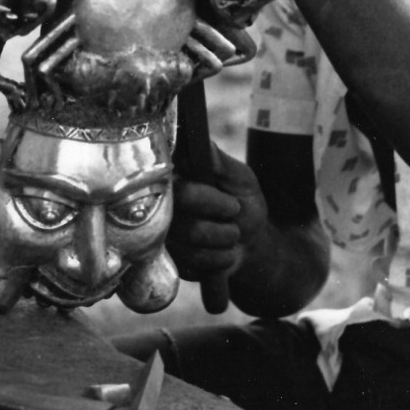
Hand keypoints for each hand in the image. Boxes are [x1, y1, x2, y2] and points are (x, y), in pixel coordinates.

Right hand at [165, 143, 270, 287]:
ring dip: (222, 242)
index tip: (231, 204)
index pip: (175, 188)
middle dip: (220, 224)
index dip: (202, 198)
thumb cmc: (242, 200)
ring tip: (232, 234)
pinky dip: (217, 262)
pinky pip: (192, 267)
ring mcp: (161, 235)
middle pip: (181, 221)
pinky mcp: (169, 261)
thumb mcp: (240, 177)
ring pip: (190, 246)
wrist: (250, 241)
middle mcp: (159, 206)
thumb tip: (203, 142)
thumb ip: (221, 162)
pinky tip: (223, 253)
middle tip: (235, 214)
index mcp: (172, 179)